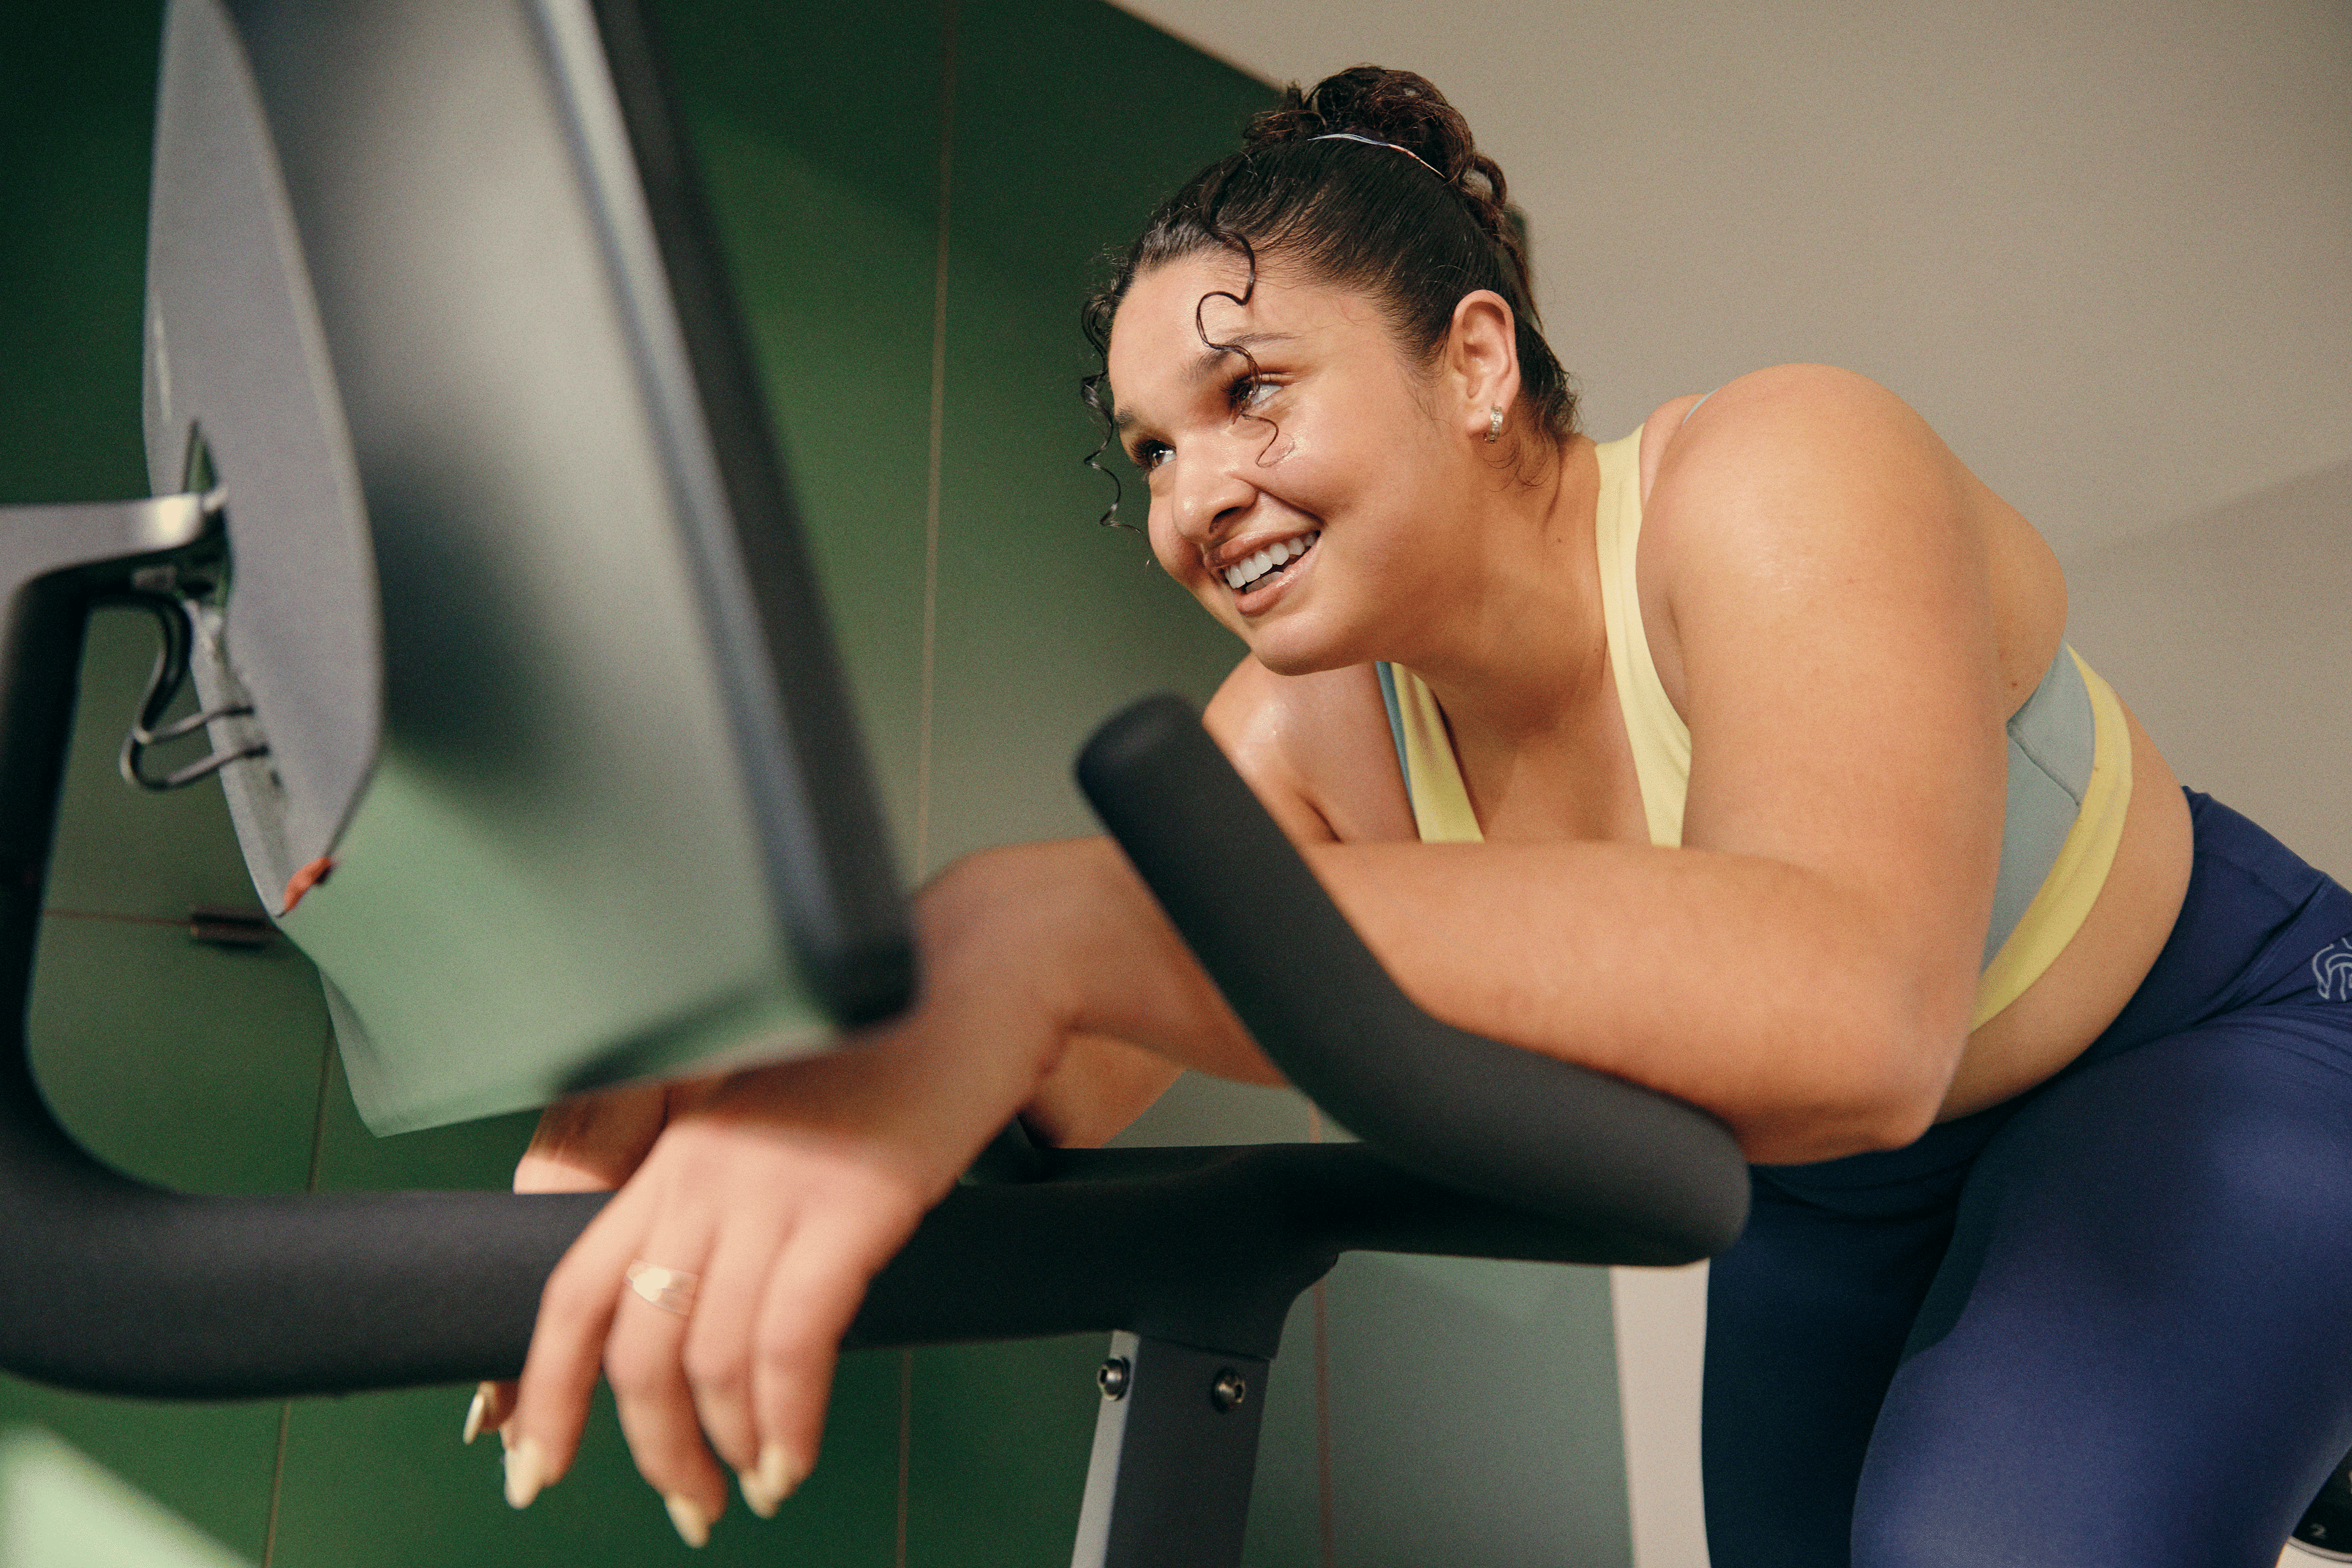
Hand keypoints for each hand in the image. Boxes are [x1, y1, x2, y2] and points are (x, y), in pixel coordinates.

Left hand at [497, 1028, 989, 1543]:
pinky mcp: (847, 1204)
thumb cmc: (894, 1050)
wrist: (978, 974)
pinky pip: (790, 1345)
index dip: (546, 1390)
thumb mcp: (778, 1125)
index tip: (539, 1460)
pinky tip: (796, 1451)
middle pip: (631, 1343)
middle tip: (685, 1501)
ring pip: (706, 1358)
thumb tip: (712, 1316)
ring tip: (759, 1482)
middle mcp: (703, 1167)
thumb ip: (731, 1201)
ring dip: (728, 1446)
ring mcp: (771, 1186)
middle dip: (650, 1447)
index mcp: (678, 1150)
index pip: (571, 1287)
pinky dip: (787, 1420)